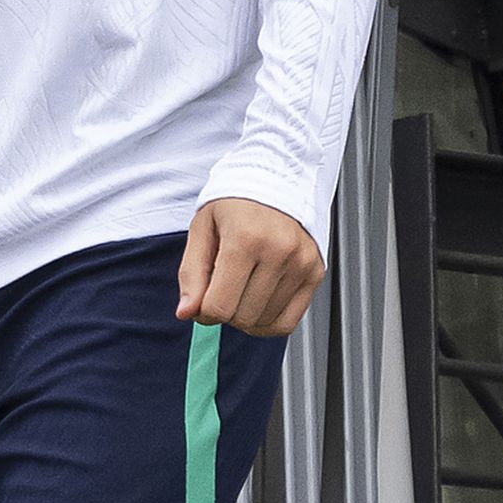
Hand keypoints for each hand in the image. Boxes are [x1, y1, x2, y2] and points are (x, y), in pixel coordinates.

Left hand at [177, 196, 321, 335]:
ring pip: (264, 322)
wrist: (276, 179)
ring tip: (243, 288)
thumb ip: (191, 274)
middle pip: (242, 317)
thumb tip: (186, 312)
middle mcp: (279, 250)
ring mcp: (301, 263)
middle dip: (225, 312)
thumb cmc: (236, 203)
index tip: (203, 300)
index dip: (203, 312)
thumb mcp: (202, 229)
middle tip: (223, 288)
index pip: (219, 306)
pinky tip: (259, 304)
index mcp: (246, 238)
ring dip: (246, 316)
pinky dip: (269, 323)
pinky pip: (289, 322)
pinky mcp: (315, 272)